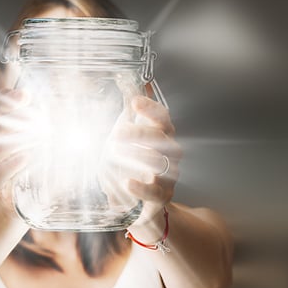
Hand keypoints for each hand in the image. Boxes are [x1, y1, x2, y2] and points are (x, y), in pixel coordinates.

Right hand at [0, 66, 31, 214]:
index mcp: (1, 124)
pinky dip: (11, 165)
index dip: (10, 98)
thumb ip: (33, 108)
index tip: (26, 95)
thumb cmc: (34, 161)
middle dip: (14, 117)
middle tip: (36, 116)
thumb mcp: (43, 133)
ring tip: (36, 137)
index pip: (0, 104)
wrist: (26, 198)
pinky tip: (26, 157)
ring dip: (15, 141)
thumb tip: (27, 80)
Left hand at [113, 95, 182, 225]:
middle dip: (140, 133)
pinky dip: (141, 187)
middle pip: (162, 138)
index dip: (150, 108)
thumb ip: (129, 115)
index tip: (135, 101)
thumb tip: (127, 84)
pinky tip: (128, 183)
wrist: (149, 203)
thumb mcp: (130, 139)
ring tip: (117, 154)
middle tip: (116, 134)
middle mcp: (170, 153)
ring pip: (160, 162)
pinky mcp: (162, 196)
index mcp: (163, 136)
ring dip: (138, 156)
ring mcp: (169, 175)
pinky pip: (155, 191)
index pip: (162, 117)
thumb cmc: (139, 165)